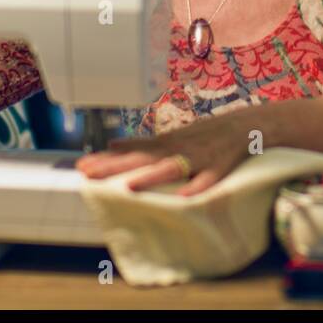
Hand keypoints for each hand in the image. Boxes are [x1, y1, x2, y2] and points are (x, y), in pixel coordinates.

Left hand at [75, 110, 256, 195]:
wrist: (243, 125)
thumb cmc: (202, 133)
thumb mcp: (170, 135)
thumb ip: (142, 142)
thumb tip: (112, 144)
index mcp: (163, 144)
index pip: (129, 152)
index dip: (105, 160)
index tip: (80, 167)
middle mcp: (176, 149)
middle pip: (142, 159)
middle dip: (115, 167)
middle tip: (88, 174)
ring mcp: (197, 158)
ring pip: (172, 168)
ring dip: (152, 177)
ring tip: (130, 187)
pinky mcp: (219, 167)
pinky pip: (208, 180)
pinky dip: (198, 186)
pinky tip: (185, 196)